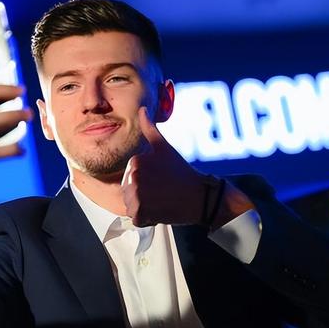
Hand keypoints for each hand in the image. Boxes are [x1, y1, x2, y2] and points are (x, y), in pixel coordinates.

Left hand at [121, 107, 214, 226]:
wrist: (200, 196)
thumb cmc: (182, 172)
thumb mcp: (164, 147)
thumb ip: (150, 128)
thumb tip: (142, 109)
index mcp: (135, 162)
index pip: (129, 176)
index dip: (144, 180)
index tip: (159, 180)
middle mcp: (133, 178)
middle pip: (128, 191)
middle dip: (142, 194)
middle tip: (161, 191)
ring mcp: (136, 197)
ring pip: (130, 205)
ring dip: (143, 206)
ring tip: (161, 200)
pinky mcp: (141, 214)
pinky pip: (136, 218)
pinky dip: (146, 217)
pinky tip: (160, 210)